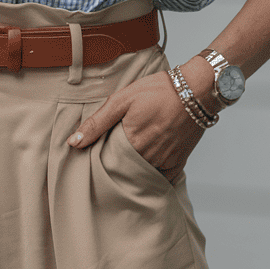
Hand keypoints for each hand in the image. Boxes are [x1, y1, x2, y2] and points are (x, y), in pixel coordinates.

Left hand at [67, 70, 205, 181]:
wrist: (196, 89)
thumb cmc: (158, 90)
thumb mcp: (122, 99)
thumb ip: (97, 122)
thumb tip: (73, 142)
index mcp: (131, 142)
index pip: (107, 163)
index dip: (100, 160)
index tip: (96, 156)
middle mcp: (148, 157)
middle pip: (124, 171)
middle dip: (116, 167)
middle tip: (110, 159)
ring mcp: (165, 161)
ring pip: (142, 176)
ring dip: (133, 172)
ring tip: (127, 161)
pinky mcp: (179, 162)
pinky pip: (163, 179)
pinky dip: (154, 177)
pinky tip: (146, 169)